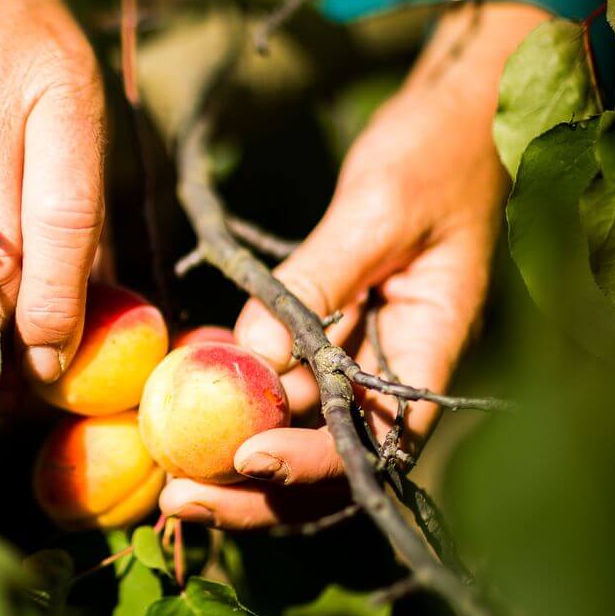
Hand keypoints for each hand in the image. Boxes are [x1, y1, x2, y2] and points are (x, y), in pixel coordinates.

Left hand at [161, 16, 520, 528]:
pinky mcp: (328, 332)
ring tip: (162, 473)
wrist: (452, 116)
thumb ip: (321, 280)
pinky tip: (175, 405)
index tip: (245, 459)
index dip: (312, 464)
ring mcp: (360, 354)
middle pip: (329, 458)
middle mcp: (394, 367)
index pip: (376, 440)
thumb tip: (254, 355)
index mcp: (429, 349)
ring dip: (232, 456)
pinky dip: (233, 398)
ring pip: (298, 430)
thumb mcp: (380, 210)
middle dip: (254, 489)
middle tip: (176, 499)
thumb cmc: (435, 153)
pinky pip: (281, 381)